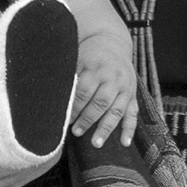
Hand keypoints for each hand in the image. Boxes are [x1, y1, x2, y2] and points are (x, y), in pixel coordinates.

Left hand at [71, 27, 138, 146]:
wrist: (112, 43)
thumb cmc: (88, 56)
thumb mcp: (77, 60)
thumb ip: (70, 79)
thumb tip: (53, 100)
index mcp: (96, 69)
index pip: (84, 91)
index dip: (74, 107)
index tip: (65, 120)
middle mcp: (113, 78)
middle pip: (100, 102)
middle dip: (88, 119)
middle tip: (76, 132)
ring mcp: (125, 88)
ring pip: (116, 110)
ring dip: (106, 128)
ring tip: (96, 143)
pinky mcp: (133, 95)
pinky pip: (133, 113)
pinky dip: (130, 129)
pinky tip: (125, 143)